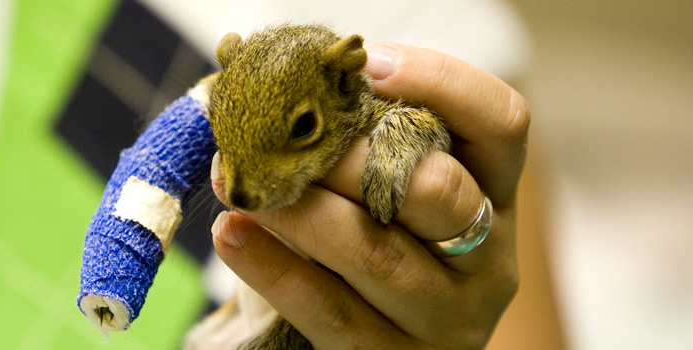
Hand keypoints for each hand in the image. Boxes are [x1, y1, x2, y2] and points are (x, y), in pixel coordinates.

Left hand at [209, 43, 529, 348]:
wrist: (376, 343)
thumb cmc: (379, 244)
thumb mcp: (394, 195)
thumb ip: (372, 148)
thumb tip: (298, 95)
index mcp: (496, 196)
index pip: (504, 122)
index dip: (442, 81)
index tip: (370, 64)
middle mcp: (488, 260)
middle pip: (437, 189)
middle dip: (352, 156)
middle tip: (288, 141)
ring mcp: (445, 319)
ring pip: (374, 251)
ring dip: (297, 209)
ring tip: (239, 182)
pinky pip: (326, 309)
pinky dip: (271, 266)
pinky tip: (231, 233)